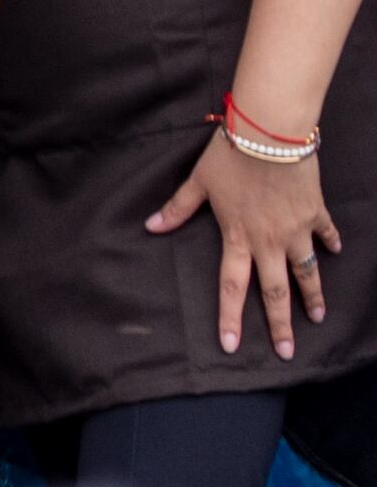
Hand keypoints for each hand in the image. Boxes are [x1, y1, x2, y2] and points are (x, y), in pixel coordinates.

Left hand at [148, 128, 339, 358]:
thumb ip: (177, 209)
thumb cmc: (229, 156)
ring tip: (317, 318)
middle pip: (275, 292)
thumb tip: (150, 226)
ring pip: (307, 272)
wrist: (270, 135)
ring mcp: (297, 229)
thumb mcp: (198, 183)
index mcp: (238, 237)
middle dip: (280, 325)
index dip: (230, 317)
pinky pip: (325, 234)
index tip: (230, 346)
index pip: (232, 286)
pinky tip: (335, 252)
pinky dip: (330, 243)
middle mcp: (269, 241)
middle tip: (285, 352)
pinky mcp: (316, 213)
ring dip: (313, 296)